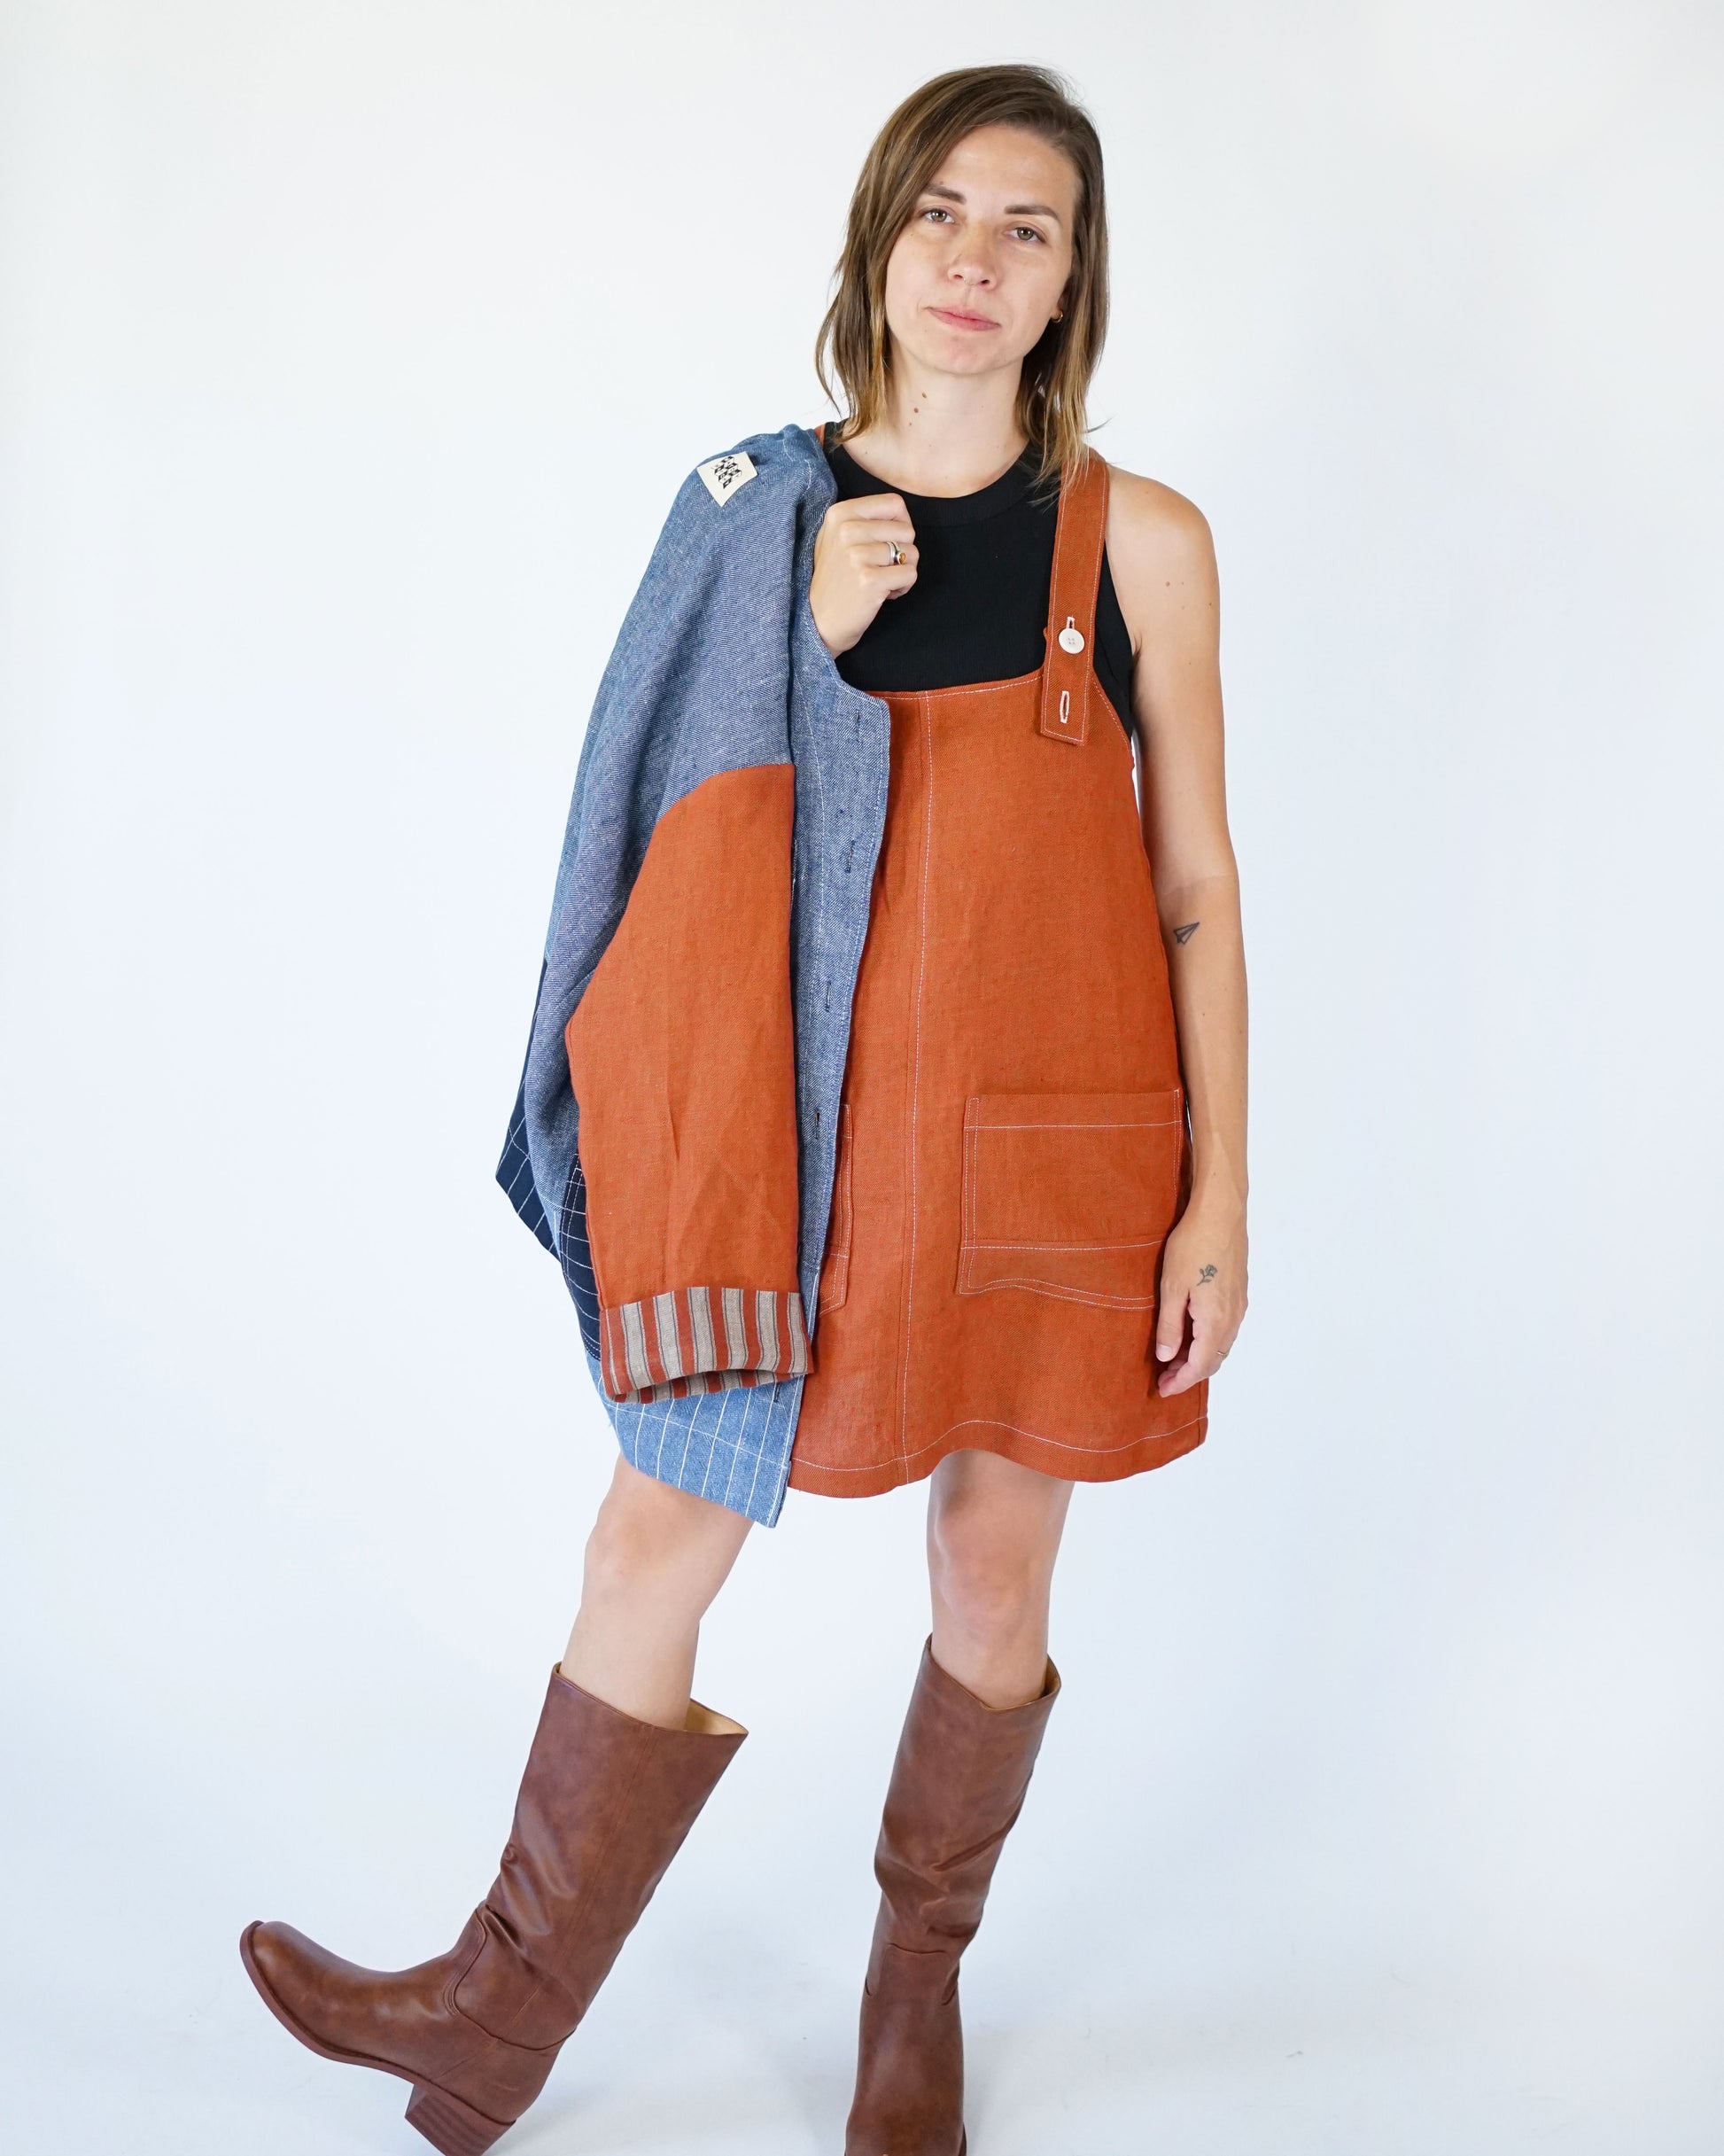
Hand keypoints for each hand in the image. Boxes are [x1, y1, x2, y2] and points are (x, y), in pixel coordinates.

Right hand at [809, 493, 917, 656]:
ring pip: (911, 553)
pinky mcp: (869, 580)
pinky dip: (903, 587)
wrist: (819, 619)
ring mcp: (857, 555)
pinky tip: (884, 593)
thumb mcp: (837, 536)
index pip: (894, 503)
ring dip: (902, 571)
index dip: (901, 525)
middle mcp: (847, 530)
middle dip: (902, 552)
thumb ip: (864, 518)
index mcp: (840, 513)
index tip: (887, 542)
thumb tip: (900, 512)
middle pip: (907, 530)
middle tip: (881, 568)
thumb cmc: (836, 577)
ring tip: (881, 581)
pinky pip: (910, 574)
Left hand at [1153, 1195, 1246, 1396]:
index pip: (1200, 1365)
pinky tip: (1191, 1334)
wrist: (1221, 1213)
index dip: (1181, 1382)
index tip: (1163, 1390)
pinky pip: (1226, 1330)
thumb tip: (1166, 1357)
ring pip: (1222, 1345)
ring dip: (1199, 1358)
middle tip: (1165, 1378)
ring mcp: (1239, 1305)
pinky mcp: (1239, 1292)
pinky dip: (1209, 1342)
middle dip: (1189, 1374)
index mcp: (1215, 1321)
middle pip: (1214, 1360)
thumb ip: (1170, 1326)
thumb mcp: (1171, 1287)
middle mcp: (1232, 1318)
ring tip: (1173, 1360)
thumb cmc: (1193, 1245)